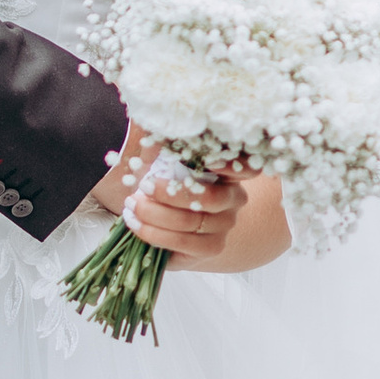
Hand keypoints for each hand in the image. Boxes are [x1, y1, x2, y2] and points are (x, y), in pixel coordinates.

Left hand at [92, 126, 242, 257]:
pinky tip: (137, 225)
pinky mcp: (211, 248)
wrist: (174, 225)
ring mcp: (225, 225)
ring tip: (133, 206)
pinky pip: (184, 243)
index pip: (246, 166)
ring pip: (193, 222)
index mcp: (229, 171)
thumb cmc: (169, 187)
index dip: (231, 163)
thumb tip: (152, 131)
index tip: (209, 159)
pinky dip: (155, 234)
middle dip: (171, 192)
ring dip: (156, 214)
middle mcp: (233, 199)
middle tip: (144, 185)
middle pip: (211, 198)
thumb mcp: (166, 161)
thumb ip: (164, 146)